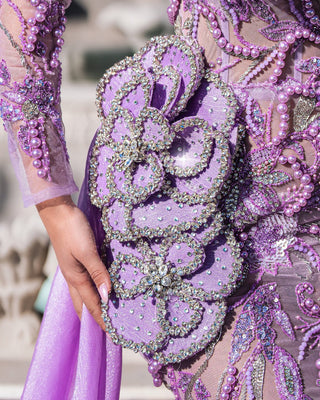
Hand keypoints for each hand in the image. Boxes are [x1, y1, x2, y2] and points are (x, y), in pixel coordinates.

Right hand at [36, 195, 110, 330]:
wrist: (59, 211)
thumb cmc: (73, 230)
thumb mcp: (87, 251)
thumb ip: (98, 273)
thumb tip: (107, 296)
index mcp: (76, 279)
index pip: (92, 305)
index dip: (102, 320)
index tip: (113, 336)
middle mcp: (74, 278)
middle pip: (84, 305)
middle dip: (95, 319)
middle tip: (108, 331)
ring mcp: (74, 270)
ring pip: (84, 295)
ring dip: (94, 306)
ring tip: (105, 315)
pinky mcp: (77, 261)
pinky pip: (86, 282)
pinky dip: (94, 291)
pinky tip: (100, 289)